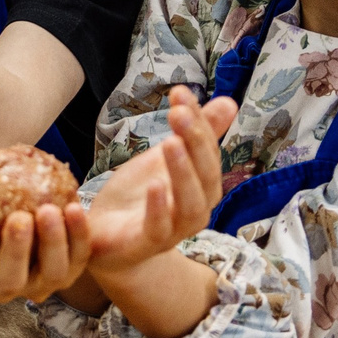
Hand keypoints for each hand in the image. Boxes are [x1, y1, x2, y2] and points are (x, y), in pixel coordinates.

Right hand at [0, 176, 91, 304]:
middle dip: (15, 251)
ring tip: (49, 210)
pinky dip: (78, 234)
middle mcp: (5, 284)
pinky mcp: (70, 273)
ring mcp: (40, 283)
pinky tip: (73, 207)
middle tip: (20, 217)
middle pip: (10, 280)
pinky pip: (78, 258)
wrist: (25, 207)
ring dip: (52, 243)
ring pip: (50, 274)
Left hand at [81, 87, 239, 286]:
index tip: (180, 93)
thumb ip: (196, 133)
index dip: (198, 122)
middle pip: (206, 178)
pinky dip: (159, 208)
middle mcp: (195, 210)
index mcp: (202, 187)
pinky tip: (155, 184)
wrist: (108, 239)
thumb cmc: (141, 197)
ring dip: (183, 173)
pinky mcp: (146, 244)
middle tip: (178, 113)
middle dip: (195, 143)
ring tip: (171, 142)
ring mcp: (173, 230)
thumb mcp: (165, 158)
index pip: (208, 151)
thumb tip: (229, 102)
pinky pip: (159, 230)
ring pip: (190, 206)